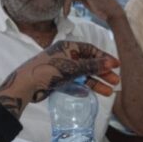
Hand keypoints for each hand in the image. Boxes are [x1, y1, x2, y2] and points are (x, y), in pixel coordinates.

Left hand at [0, 41, 119, 117]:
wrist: (26, 84)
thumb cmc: (49, 70)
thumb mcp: (73, 67)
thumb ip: (92, 66)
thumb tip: (111, 63)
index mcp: (68, 47)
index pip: (90, 50)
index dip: (104, 58)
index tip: (116, 65)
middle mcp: (65, 56)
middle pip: (88, 63)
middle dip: (102, 72)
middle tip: (115, 81)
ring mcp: (61, 69)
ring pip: (82, 75)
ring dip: (95, 82)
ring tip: (109, 92)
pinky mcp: (57, 81)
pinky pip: (74, 83)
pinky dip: (82, 88)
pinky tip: (91, 93)